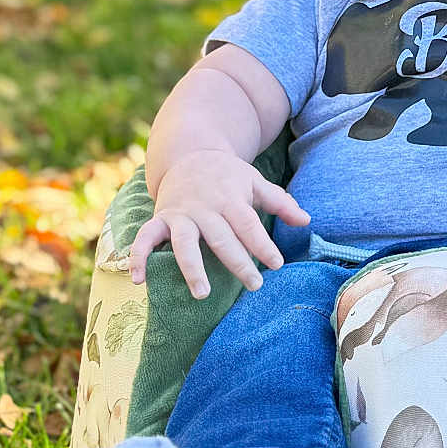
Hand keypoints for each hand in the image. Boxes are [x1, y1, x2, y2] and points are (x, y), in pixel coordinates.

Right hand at [129, 150, 309, 299]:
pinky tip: (139, 280)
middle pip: (221, 238)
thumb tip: (307, 220)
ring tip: (202, 294)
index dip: (262, 244)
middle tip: (255, 286)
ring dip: (192, 268)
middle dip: (237, 262)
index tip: (277, 264)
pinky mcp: (161, 219)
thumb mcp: (255, 182)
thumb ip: (280, 202)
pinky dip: (139, 257)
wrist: (189, 153)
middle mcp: (205, 208)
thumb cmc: (229, 175)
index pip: (248, 224)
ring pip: (185, 242)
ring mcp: (181, 214)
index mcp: (230, 199)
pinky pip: (145, 238)